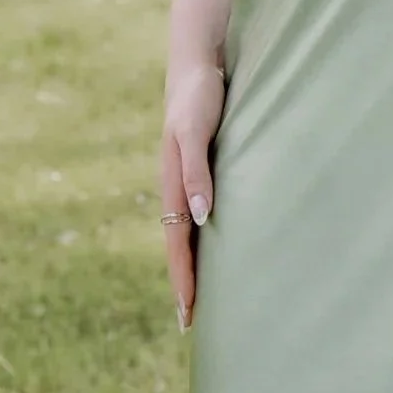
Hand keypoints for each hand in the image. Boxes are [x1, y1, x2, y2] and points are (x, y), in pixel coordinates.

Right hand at [159, 60, 223, 328]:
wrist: (198, 67)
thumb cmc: (199, 98)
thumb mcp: (194, 133)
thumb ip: (196, 172)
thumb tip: (200, 218)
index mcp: (174, 187)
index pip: (177, 245)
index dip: (183, 279)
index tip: (188, 313)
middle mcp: (179, 191)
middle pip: (179, 248)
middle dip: (185, 285)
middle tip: (190, 325)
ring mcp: (190, 184)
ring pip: (188, 236)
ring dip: (193, 267)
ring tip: (200, 299)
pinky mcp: (203, 172)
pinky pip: (200, 217)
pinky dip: (205, 241)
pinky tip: (218, 250)